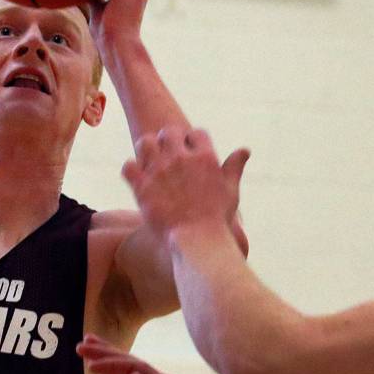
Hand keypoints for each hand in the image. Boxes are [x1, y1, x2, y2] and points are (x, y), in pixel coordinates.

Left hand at [123, 127, 249, 238]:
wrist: (197, 240)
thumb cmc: (217, 219)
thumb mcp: (230, 190)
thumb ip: (234, 167)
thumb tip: (245, 149)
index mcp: (204, 157)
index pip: (197, 133)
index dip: (193, 141)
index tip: (190, 151)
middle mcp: (181, 159)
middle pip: (169, 133)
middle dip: (168, 140)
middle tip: (167, 154)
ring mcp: (160, 170)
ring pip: (145, 142)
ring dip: (146, 149)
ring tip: (149, 161)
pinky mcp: (142, 186)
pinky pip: (128, 166)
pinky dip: (131, 170)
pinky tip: (137, 177)